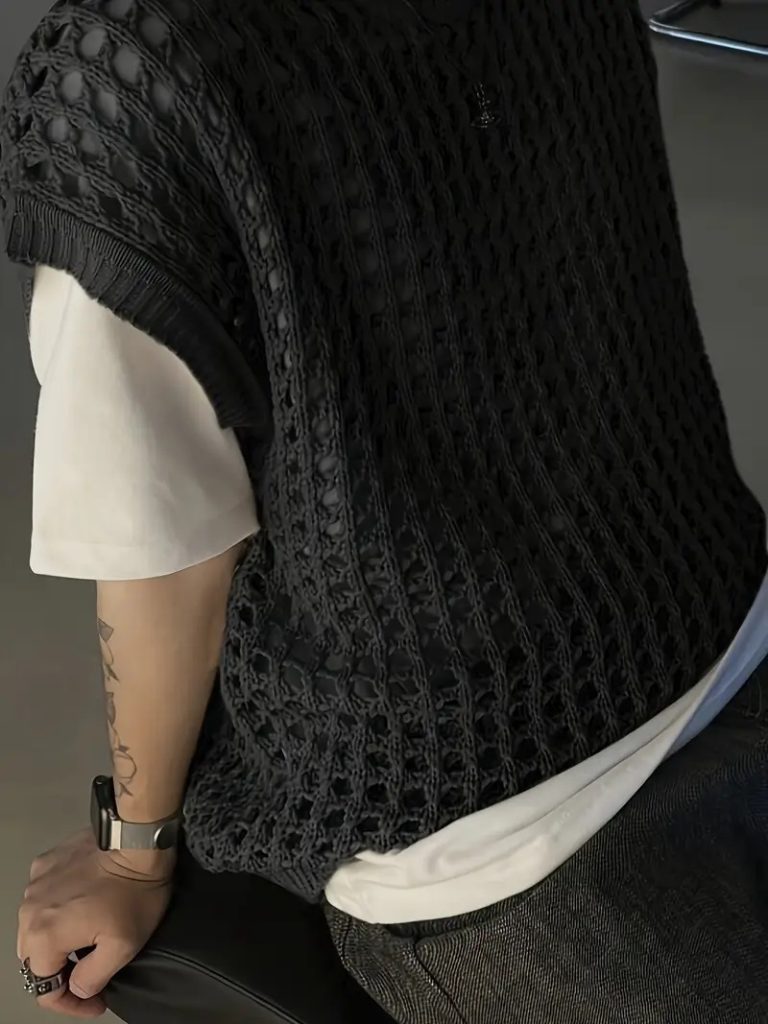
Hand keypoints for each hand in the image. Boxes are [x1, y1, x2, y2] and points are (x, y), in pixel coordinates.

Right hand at [17, 829, 174, 1016]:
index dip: (71, 1004)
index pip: (45, 989)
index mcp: (44, 936)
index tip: (96, 1001)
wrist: (139, 839)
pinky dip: (56, 909)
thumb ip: (92, 977)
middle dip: (60, 973)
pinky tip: (80, 906)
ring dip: (55, 940)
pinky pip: (42, 897)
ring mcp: (35, 883)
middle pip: (34, 959)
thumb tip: (77, 988)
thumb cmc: (134, 891)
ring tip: (83, 942)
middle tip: (89, 975)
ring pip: (34, 927)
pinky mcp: (46, 862)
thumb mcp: (122, 946)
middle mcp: (29, 910)